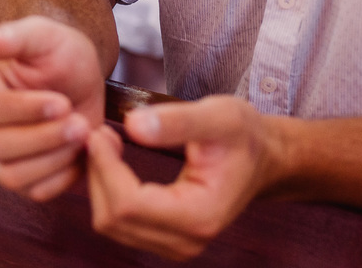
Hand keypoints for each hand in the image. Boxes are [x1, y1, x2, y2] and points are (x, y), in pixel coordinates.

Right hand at [0, 16, 105, 200]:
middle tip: (80, 122)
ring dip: (54, 159)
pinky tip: (83, 149)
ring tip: (83, 133)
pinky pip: (35, 191)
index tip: (61, 102)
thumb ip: (15, 36)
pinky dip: (63, 175)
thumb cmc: (56, 52)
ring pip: (11, 175)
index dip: (23, 110)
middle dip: (44, 137)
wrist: (79, 77)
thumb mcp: (43, 35)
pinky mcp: (19, 178)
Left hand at [86, 96, 284, 260]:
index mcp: (199, 215)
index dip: (104, 167)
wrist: (263, 158)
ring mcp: (176, 245)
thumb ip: (176, 121)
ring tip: (108, 143)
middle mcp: (187, 241)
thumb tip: (132, 125)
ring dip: (100, 183)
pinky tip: (116, 162)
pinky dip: (109, 193)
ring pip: (111, 224)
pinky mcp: (166, 240)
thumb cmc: (244, 135)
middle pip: (114, 219)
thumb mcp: (217, 116)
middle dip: (98, 174)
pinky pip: (121, 224)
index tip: (98, 131)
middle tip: (99, 133)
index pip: (128, 204)